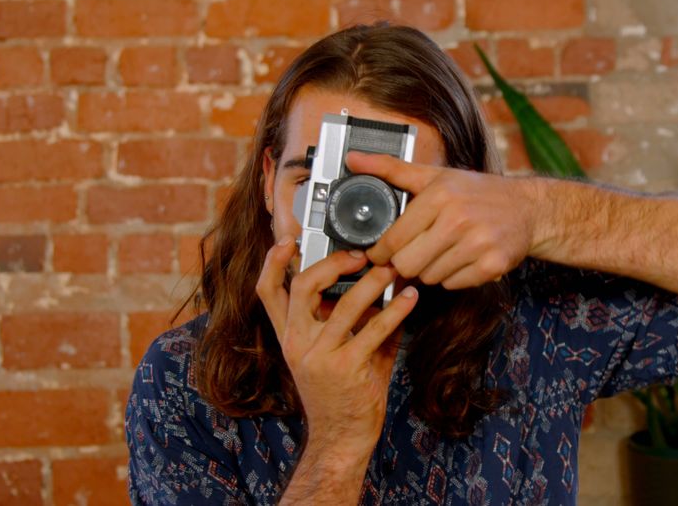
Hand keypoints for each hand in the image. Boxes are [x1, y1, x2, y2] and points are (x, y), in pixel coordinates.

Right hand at [255, 240, 418, 460]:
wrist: (341, 437)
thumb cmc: (341, 391)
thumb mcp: (334, 350)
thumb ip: (349, 318)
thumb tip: (379, 283)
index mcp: (289, 336)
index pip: (267, 292)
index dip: (272, 262)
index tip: (287, 239)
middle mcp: (297, 343)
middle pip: (301, 286)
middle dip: (333, 263)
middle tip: (362, 255)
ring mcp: (319, 356)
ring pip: (345, 304)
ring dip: (374, 282)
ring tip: (394, 270)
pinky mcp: (346, 369)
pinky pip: (374, 330)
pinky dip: (396, 310)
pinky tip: (410, 298)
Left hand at [346, 151, 538, 289]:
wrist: (527, 208)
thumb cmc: (476, 192)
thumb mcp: (435, 175)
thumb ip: (391, 169)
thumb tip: (353, 159)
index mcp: (440, 195)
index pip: (394, 239)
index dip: (382, 251)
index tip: (382, 253)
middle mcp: (459, 219)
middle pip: (408, 264)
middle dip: (406, 262)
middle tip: (415, 252)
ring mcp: (478, 243)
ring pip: (430, 277)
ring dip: (430, 269)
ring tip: (443, 251)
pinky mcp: (493, 265)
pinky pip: (453, 285)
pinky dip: (452, 276)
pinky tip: (461, 259)